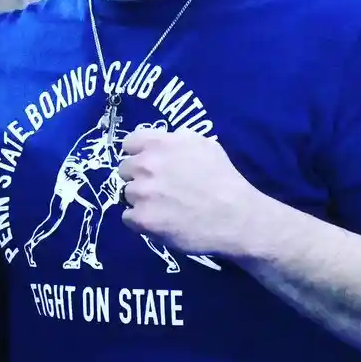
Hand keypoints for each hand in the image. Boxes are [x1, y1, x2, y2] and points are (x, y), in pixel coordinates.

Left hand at [116, 126, 263, 256]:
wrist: (236, 218)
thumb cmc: (225, 181)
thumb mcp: (206, 146)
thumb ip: (179, 139)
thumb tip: (165, 139)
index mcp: (160, 143)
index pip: (129, 143)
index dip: (137, 154)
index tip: (147, 165)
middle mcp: (146, 164)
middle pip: (124, 169)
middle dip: (138, 177)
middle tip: (158, 189)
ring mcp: (142, 192)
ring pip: (127, 194)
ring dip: (140, 200)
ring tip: (163, 207)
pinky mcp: (142, 218)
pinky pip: (128, 218)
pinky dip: (140, 221)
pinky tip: (160, 222)